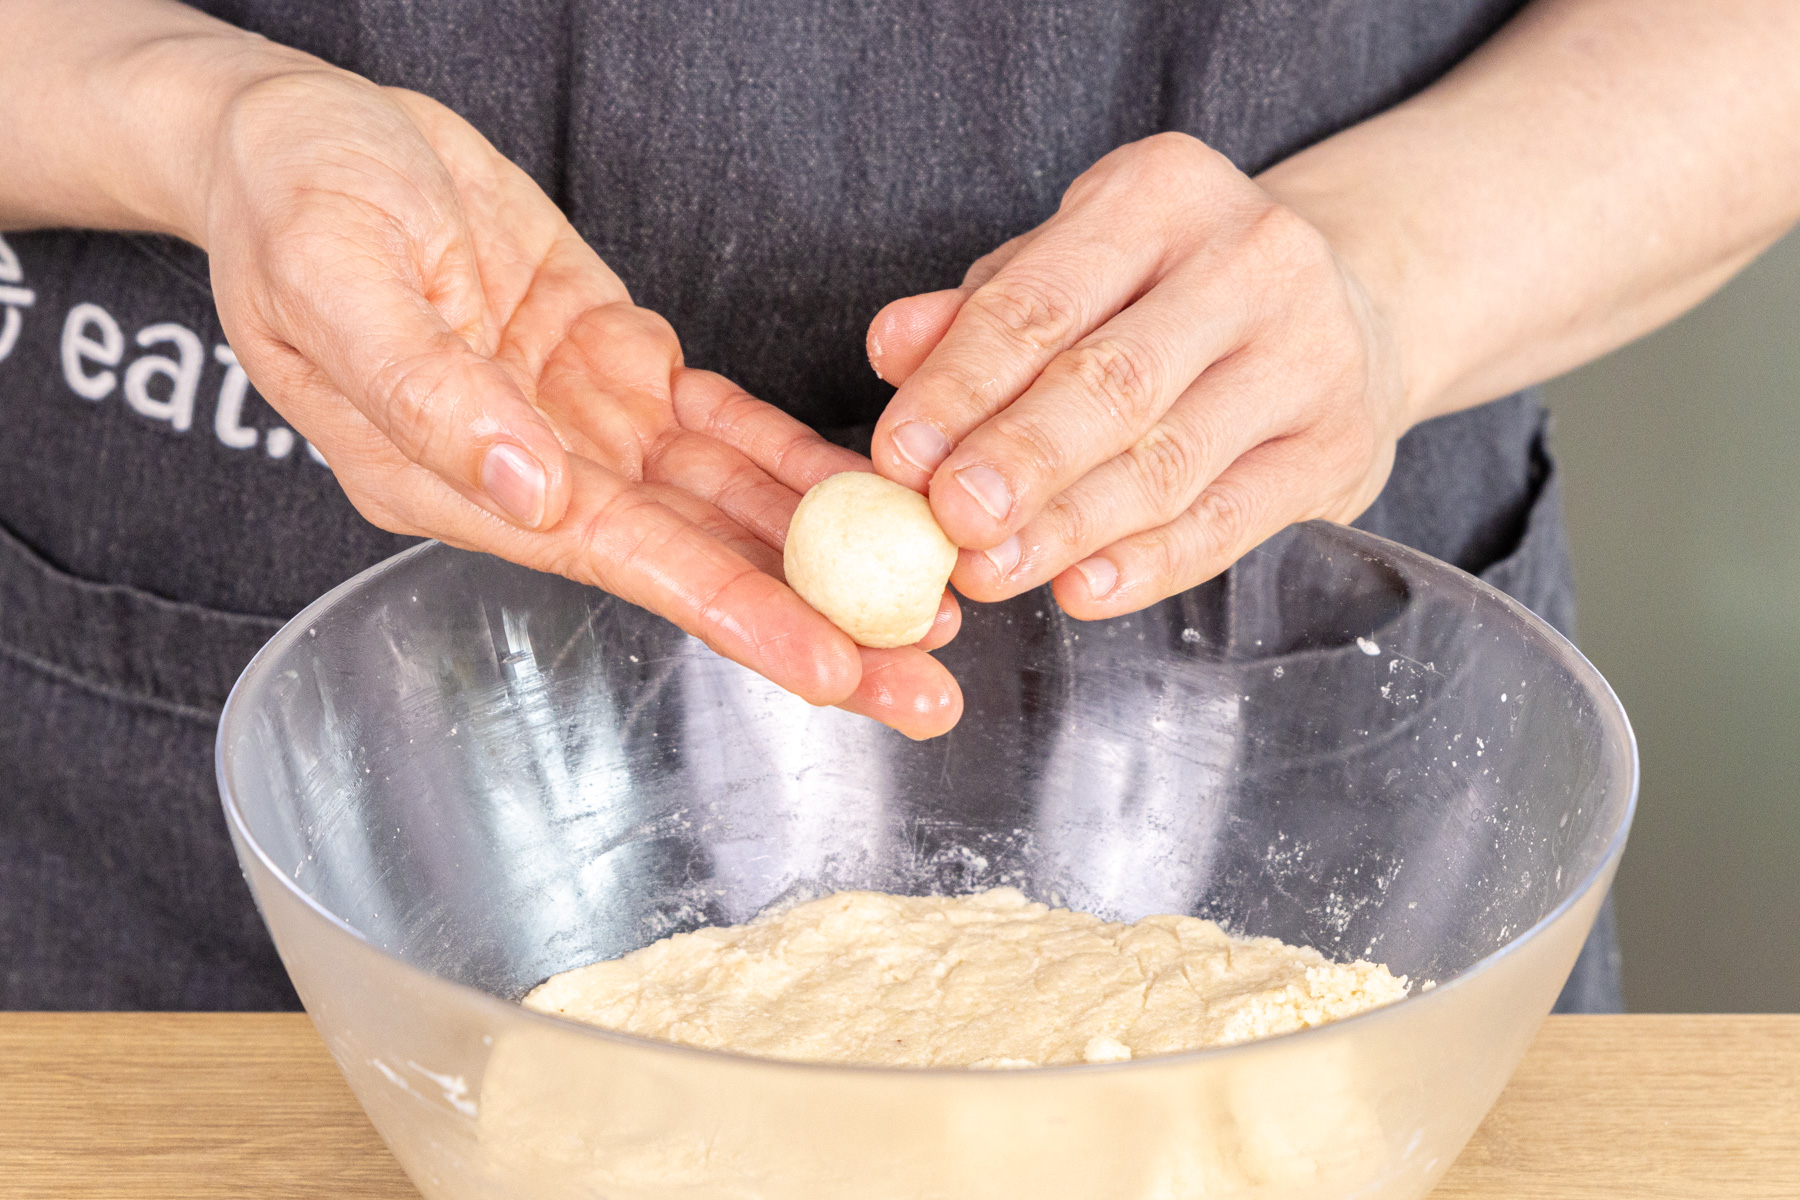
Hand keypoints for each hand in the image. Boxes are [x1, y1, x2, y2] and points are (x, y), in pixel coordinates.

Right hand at [198, 69, 961, 735]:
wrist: (305, 136)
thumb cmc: (292, 203)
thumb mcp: (333, 280)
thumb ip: (428, 395)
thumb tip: (528, 494)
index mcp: (457, 481)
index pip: (624, 564)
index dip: (735, 613)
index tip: (836, 668)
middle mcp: (536, 476)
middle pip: (700, 562)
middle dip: (819, 627)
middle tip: (925, 690)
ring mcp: (585, 425)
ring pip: (730, 505)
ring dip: (831, 557)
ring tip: (931, 610)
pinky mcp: (617, 366)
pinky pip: (726, 425)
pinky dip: (799, 461)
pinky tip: (874, 498)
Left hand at [863, 132, 1406, 616]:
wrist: (1351, 304)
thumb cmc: (1171, 290)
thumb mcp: (1073, 267)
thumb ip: (980, 311)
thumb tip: (891, 348)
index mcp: (1162, 193)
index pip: (1041, 301)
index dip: (961, 386)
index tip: (899, 457)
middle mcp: (1250, 260)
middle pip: (1112, 381)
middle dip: (1019, 460)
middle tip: (950, 521)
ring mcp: (1310, 355)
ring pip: (1168, 461)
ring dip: (1069, 527)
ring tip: (992, 570)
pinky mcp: (1337, 448)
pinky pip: (1229, 521)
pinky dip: (1150, 564)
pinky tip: (1084, 589)